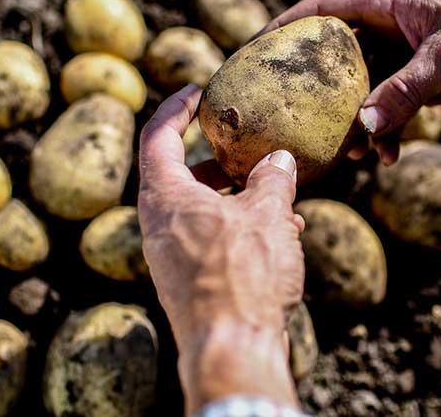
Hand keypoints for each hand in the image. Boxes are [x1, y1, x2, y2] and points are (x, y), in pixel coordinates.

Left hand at [137, 85, 304, 413]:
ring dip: (238, 196)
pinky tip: (283, 232)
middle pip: (180, 174)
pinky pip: (211, 239)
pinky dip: (240, 227)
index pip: (157, 136)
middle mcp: (159, 225)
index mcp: (164, 198)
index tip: (198, 91)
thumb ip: (273, 178)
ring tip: (278, 193)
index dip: (175, 107)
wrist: (232, 349)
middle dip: (218, 158)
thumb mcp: (266, 214)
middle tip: (244, 144)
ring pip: (202, 209)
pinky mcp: (188, 281)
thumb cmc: (243, 277)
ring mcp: (170, 256)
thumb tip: (280, 160)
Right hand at [262, 0, 440, 162]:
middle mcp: (389, 28)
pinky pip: (391, 109)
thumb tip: (366, 125)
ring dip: (355, 121)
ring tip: (353, 152)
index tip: (254, 51)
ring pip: (362, 91)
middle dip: (317, 91)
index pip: (322, 10)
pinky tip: (388, 154)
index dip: (284, 28)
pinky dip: (386, 131)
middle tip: (292, 119)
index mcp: (387, 4)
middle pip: (336, 58)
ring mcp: (404, 56)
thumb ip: (408, 89)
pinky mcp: (422, 82)